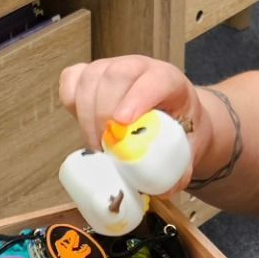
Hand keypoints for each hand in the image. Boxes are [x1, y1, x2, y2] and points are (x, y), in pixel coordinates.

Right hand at [59, 57, 204, 190]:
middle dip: (104, 114)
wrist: (172, 119)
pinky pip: (71, 81)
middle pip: (115, 76)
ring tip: (96, 146)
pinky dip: (72, 104)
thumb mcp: (187, 151)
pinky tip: (82, 124)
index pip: (155, 80)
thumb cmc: (179, 131)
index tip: (122, 122)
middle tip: (106, 149)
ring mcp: (111, 68)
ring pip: (90, 79)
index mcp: (169, 81)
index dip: (137, 98)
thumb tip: (162, 189)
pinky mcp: (88, 76)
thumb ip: (178, 170)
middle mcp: (139, 68)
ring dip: (86, 116)